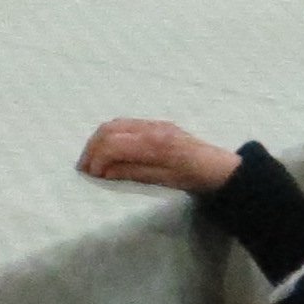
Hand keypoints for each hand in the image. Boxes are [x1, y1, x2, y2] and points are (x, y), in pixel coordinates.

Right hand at [77, 118, 243, 195]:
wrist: (219, 167)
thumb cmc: (192, 179)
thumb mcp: (163, 181)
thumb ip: (131, 173)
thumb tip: (102, 172)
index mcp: (153, 144)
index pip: (112, 144)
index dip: (96, 159)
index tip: (90, 175)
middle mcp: (150, 127)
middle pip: (108, 129)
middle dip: (91, 148)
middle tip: (84, 167)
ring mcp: (153, 122)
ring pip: (114, 123)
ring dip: (98, 140)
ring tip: (93, 159)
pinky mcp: (155, 123)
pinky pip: (124, 124)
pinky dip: (110, 135)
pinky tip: (109, 150)